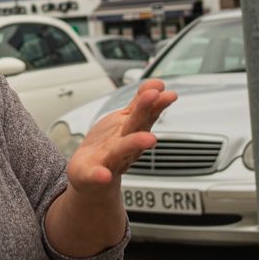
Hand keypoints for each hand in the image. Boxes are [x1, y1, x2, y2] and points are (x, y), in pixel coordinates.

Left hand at [66, 79, 177, 194]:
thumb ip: (139, 104)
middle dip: (147, 112)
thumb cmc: (109, 146)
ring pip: (122, 150)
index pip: (146, 115)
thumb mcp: (126, 122)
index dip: (157, 103)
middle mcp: (125, 145)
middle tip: (157, 99)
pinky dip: (99, 175)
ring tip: (149, 139)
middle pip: (136, 127)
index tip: (168, 93)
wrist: (89, 175)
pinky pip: (95, 175)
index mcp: (132, 131)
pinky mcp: (92, 173)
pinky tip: (104, 175)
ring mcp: (109, 159)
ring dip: (135, 143)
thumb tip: (158, 84)